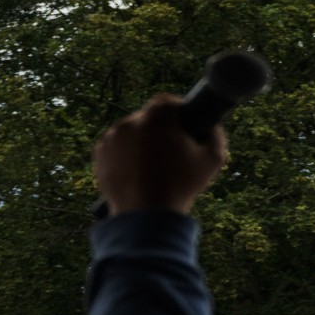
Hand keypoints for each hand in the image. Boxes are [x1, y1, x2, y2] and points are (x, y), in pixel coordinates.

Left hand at [92, 93, 225, 215]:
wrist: (146, 214)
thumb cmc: (182, 185)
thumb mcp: (213, 159)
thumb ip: (215, 135)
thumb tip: (210, 126)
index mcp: (157, 117)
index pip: (168, 101)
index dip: (179, 110)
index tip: (186, 123)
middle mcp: (130, 121)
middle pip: (149, 119)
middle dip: (160, 131)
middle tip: (172, 152)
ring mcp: (111, 137)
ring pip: (131, 133)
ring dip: (142, 143)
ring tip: (154, 167)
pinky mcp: (99, 153)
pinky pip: (117, 148)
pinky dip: (126, 156)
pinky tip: (139, 173)